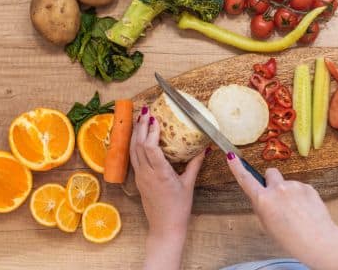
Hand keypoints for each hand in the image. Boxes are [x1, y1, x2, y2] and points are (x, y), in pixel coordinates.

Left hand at [131, 106, 204, 269]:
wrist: (165, 227)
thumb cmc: (179, 208)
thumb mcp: (189, 184)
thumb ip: (195, 164)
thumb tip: (205, 148)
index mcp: (160, 174)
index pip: (150, 148)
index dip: (151, 131)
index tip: (155, 118)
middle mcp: (146, 174)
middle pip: (138, 145)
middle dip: (140, 126)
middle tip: (145, 110)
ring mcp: (140, 177)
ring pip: (133, 151)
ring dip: (135, 133)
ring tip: (139, 118)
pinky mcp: (139, 180)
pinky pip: (134, 158)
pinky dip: (135, 144)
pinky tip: (138, 137)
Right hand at [226, 153, 337, 269]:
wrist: (318, 241)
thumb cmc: (291, 239)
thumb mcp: (267, 225)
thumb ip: (262, 207)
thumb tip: (262, 196)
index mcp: (264, 200)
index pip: (246, 179)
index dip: (237, 168)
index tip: (231, 156)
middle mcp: (277, 189)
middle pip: (270, 173)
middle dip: (272, 182)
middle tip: (277, 198)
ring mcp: (294, 186)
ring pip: (286, 183)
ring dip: (288, 193)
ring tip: (296, 212)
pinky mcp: (308, 187)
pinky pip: (300, 188)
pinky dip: (301, 197)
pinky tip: (305, 211)